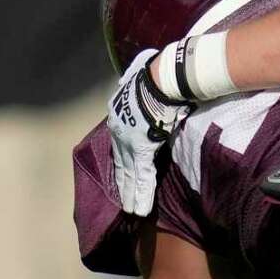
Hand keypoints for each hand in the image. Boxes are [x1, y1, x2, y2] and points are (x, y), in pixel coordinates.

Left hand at [107, 50, 187, 215]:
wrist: (160, 78)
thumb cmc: (156, 74)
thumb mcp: (142, 75)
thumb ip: (140, 78)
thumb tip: (145, 67)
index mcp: (119, 113)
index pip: (121, 142)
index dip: (124, 158)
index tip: (125, 171)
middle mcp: (119, 130)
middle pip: (121, 162)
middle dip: (123, 181)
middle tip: (124, 199)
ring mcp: (129, 143)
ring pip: (130, 174)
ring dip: (132, 194)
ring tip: (132, 211)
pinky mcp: (141, 152)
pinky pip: (142, 177)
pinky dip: (141, 194)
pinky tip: (140, 209)